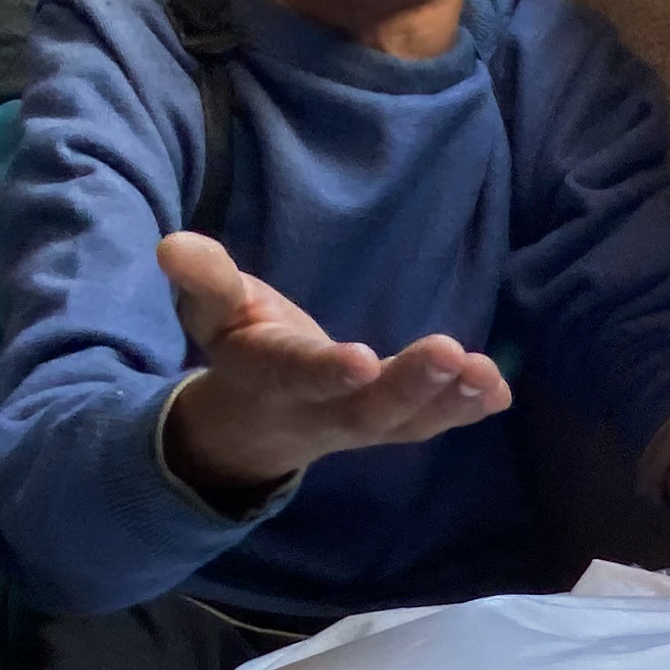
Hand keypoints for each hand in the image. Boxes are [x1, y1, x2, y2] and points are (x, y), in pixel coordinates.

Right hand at [156, 231, 512, 503]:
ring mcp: (361, 424)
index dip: (325, 370)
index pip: (298, 374)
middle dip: (408, 385)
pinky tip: (499, 392)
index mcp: (271, 375)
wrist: (255, 419)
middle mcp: (320, 409)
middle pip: (367, 407)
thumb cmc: (240, 345)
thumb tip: (171, 245)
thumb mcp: (212, 310)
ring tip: (484, 375)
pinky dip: (465, 411)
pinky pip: (430, 424)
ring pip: (405, 422)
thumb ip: (202, 279)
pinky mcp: (392, 424)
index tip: (360, 359)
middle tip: (450, 354)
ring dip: (447, 400)